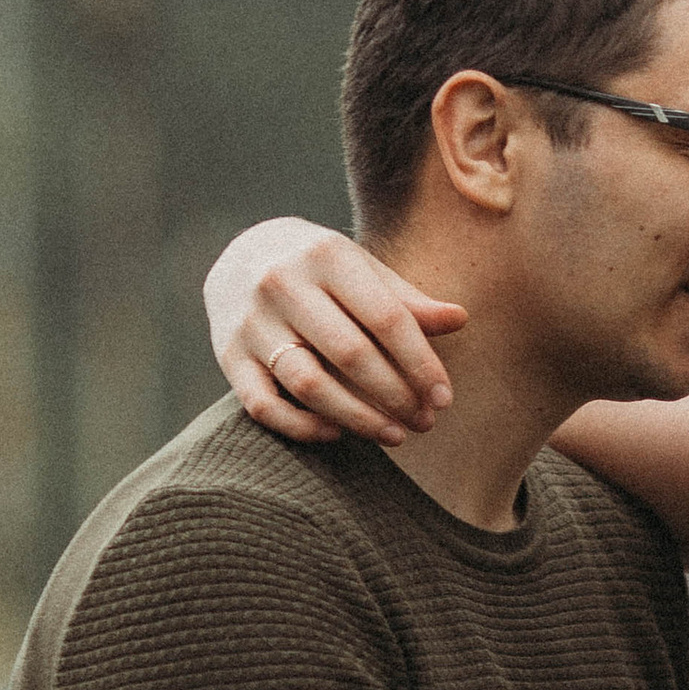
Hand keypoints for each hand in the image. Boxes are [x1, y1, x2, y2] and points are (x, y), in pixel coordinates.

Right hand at [202, 219, 465, 446]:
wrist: (240, 254)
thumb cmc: (321, 269)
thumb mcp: (362, 270)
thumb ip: (405, 300)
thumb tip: (460, 319)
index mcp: (327, 255)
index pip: (386, 317)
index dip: (420, 363)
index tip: (444, 399)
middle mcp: (283, 284)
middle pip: (351, 354)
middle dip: (396, 395)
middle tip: (424, 422)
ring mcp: (251, 321)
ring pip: (309, 384)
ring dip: (358, 418)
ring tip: (394, 435)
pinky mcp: (227, 355)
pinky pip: (264, 405)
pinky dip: (303, 427)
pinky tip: (337, 434)